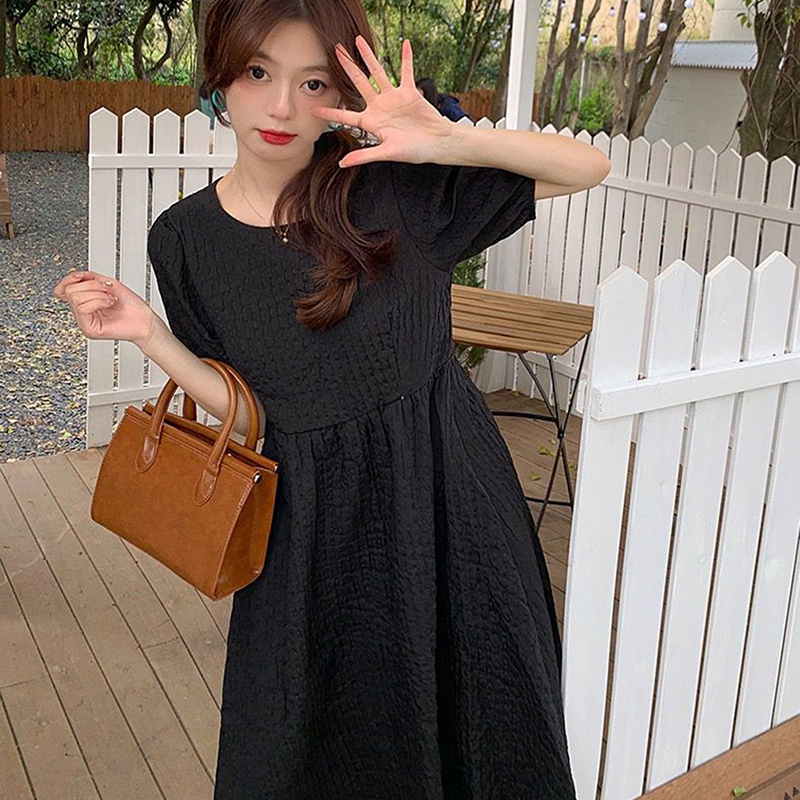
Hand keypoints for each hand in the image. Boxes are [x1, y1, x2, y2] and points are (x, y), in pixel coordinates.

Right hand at [53, 270, 160, 347]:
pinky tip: (109, 303)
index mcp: (85, 302)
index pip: (63, 289)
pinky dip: (98, 301)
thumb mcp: (108, 284)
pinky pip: (83, 308)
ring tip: (110, 298)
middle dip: (91, 286)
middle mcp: (82, 313)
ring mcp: (85, 322)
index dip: (69, 279)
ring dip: (97, 294)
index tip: (81, 276)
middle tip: (106, 290)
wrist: (145, 320)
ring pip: (75, 298)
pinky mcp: (89, 329)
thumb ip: (90, 279)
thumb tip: (76, 276)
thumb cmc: (132, 306)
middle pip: (70, 291)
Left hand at [311, 35, 454, 167]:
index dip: (330, 111)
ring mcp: (393, 98)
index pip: (346, 115)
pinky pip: (407, 71)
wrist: (436, 143)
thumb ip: (364, 155)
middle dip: (347, 67)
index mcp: (372, 122)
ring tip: (358, 40)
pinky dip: (406, 58)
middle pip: (359, 83)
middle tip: (336, 51)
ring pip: (378, 72)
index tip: (314, 107)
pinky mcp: (409, 92)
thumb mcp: (387, 153)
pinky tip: (404, 43)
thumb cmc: (413, 151)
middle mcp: (379, 107)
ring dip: (369, 56)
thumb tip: (342, 164)